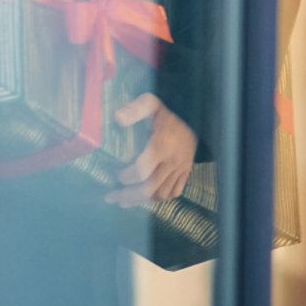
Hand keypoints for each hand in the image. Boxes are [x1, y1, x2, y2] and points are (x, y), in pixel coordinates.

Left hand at [108, 93, 196, 207]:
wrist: (195, 114)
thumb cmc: (167, 112)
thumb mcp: (150, 104)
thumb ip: (134, 110)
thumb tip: (116, 118)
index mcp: (162, 146)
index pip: (141, 170)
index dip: (126, 177)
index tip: (115, 175)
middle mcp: (172, 161)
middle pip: (149, 187)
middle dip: (127, 195)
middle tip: (111, 197)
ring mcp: (181, 168)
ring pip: (160, 194)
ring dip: (141, 200)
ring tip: (124, 201)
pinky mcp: (186, 172)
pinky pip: (173, 192)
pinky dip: (159, 198)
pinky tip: (146, 198)